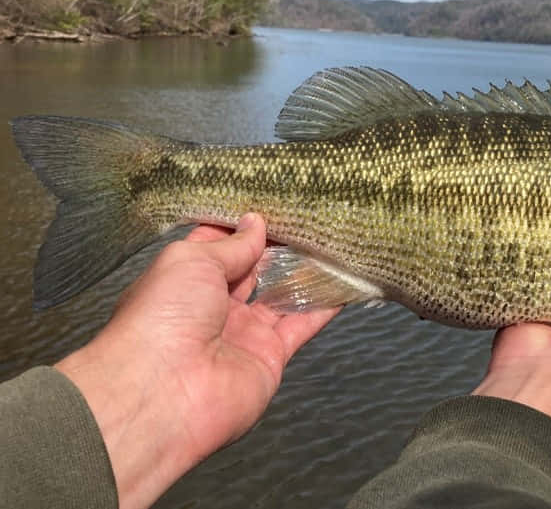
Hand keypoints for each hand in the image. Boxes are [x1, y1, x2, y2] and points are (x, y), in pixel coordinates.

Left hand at [55, 213, 338, 508]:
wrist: (165, 392)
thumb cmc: (162, 317)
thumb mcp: (192, 261)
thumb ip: (232, 244)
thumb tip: (255, 222)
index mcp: (185, 280)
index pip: (217, 246)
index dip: (242, 225)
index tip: (271, 202)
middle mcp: (213, 306)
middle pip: (253, 270)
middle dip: (277, 247)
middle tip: (308, 218)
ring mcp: (243, 332)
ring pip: (281, 296)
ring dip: (305, 273)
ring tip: (331, 242)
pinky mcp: (270, 356)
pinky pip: (302, 325)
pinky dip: (325, 305)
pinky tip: (344, 282)